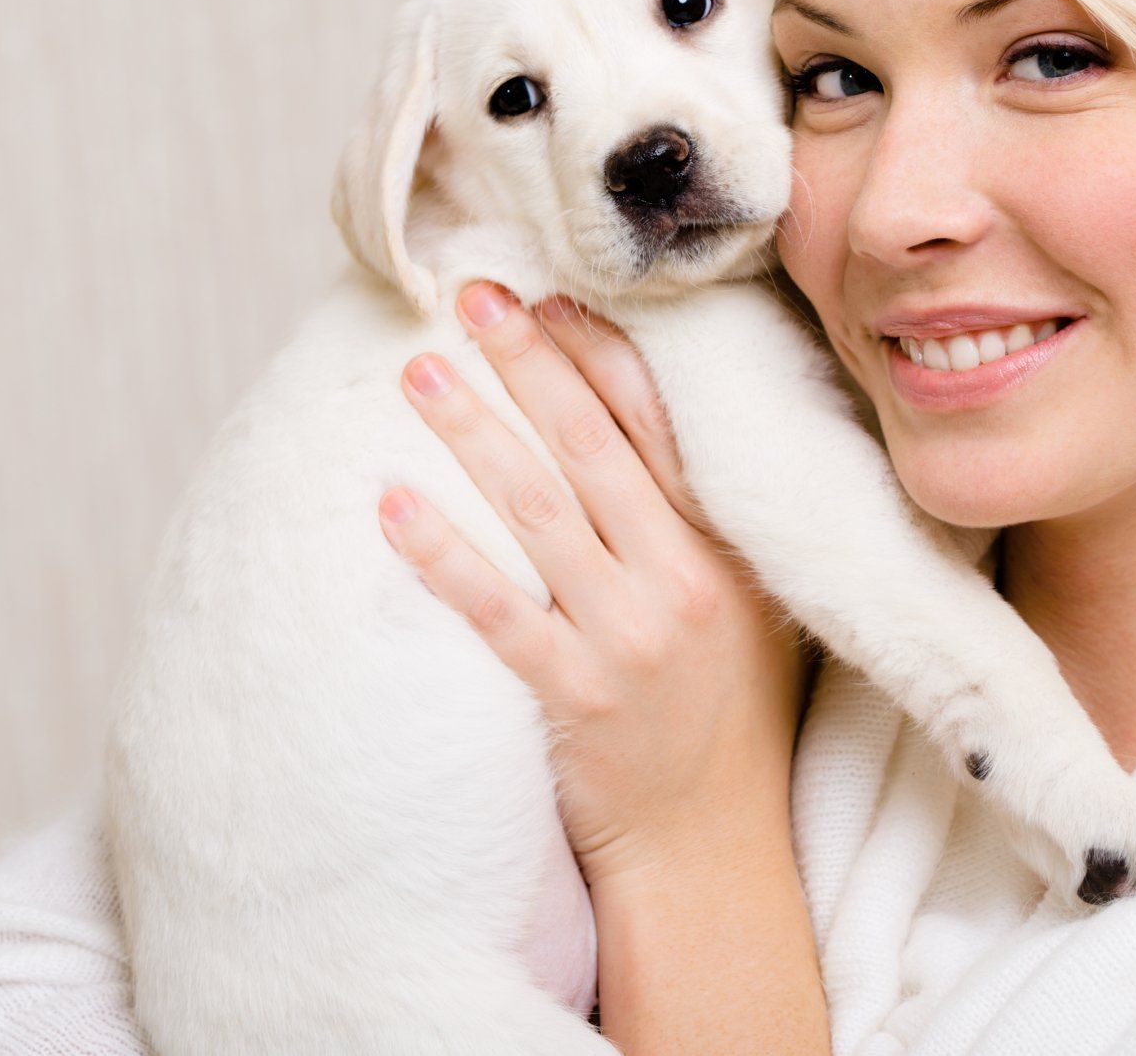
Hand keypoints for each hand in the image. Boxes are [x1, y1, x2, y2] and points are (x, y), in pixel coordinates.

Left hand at [379, 280, 808, 889]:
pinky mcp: (576, 696)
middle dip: (528, 361)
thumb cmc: (723, 709)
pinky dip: (443, 556)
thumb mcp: (742, 600)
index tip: (545, 293)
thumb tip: (632, 421)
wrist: (714, 842)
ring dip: (474, 431)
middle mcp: (682, 576)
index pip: (656, 420)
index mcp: (724, 541)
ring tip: (418, 371)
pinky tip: (392, 506)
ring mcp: (630, 637)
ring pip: (538, 510)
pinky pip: (498, 613)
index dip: (596, 350)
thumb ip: (697, 518)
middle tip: (471, 295)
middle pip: (592, 444)